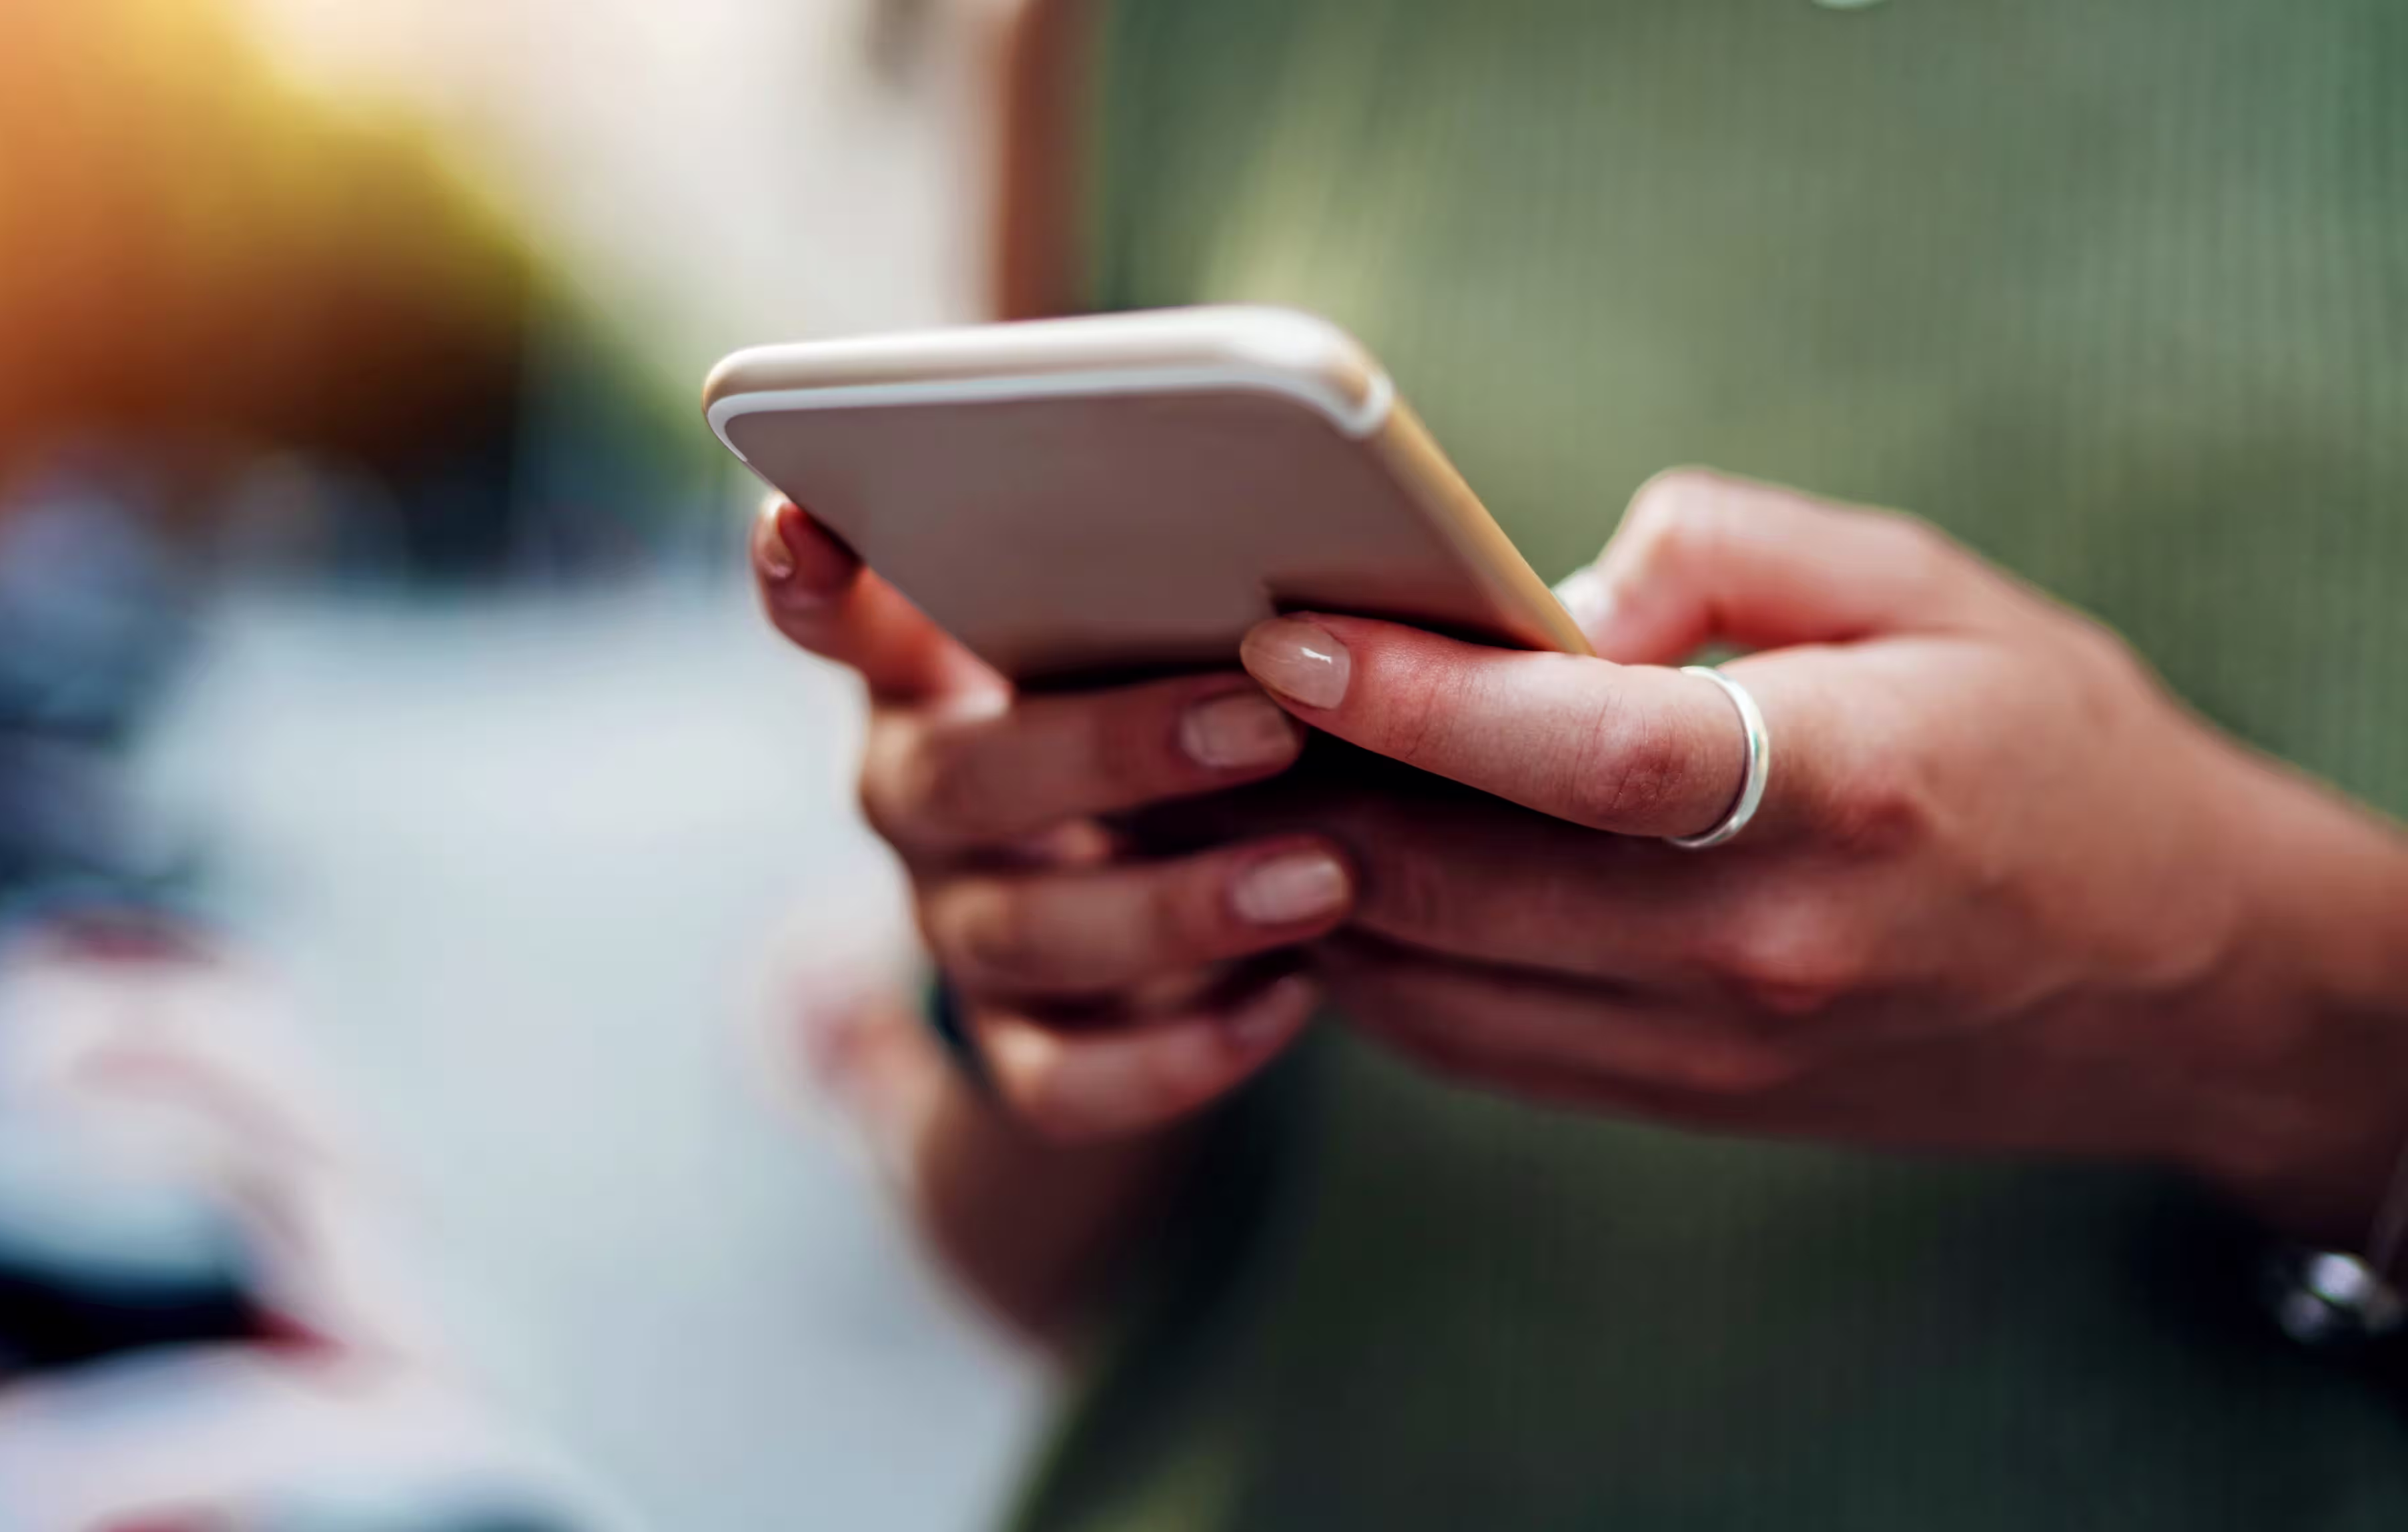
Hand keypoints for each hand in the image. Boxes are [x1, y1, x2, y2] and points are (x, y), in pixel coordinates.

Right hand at [752, 498, 1349, 1332]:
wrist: (1174, 910)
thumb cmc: (1177, 700)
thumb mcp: (1150, 633)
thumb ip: (1158, 585)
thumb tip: (1294, 532)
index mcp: (929, 666)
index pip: (830, 610)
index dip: (806, 576)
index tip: (809, 530)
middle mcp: (917, 794)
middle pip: (961, 780)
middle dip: (1113, 752)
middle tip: (1265, 725)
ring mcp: (957, 926)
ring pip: (1022, 935)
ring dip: (1176, 909)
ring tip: (1322, 880)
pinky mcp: (1015, 1047)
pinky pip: (1065, 1082)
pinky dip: (1182, 1052)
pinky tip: (1291, 999)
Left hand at [1232, 469, 2407, 1245]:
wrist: (2176, 981)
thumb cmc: (2052, 747)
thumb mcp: (1931, 585)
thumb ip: (1727, 550)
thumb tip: (1543, 595)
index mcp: (1845, 789)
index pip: (1577, 753)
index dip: (1411, 695)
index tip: (1281, 638)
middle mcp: (1764, 944)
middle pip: (1461, 883)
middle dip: (1304, 794)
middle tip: (1200, 705)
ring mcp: (1716, 1049)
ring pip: (1432, 987)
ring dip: (1308, 890)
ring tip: (1231, 788)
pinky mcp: (1684, 1101)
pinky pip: (1470, 1046)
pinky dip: (1373, 965)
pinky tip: (1327, 878)